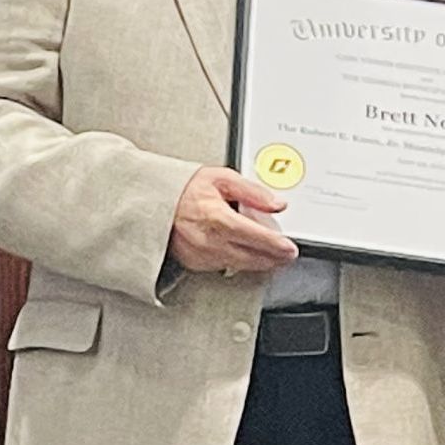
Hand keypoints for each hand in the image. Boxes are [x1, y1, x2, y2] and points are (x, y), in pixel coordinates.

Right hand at [167, 166, 299, 273]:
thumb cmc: (184, 189)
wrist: (154, 201)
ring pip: (239, 265)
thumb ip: (253, 192)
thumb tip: (276, 203)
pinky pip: (223, 266)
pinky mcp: (195, 263)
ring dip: (258, 263)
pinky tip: (246, 254)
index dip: (277, 245)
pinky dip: (238, 262)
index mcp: (218, 218)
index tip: (290, 248)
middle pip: (251, 257)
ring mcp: (201, 255)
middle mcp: (209, 241)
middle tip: (287, 255)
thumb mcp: (222, 178)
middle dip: (273, 258)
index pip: (256, 237)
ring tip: (272, 256)